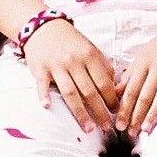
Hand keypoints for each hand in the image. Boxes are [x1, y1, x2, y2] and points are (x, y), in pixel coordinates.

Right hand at [23, 17, 117, 131]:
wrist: (43, 27)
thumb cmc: (69, 40)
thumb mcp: (90, 47)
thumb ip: (102, 66)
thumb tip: (114, 86)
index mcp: (89, 55)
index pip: (104, 82)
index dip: (112, 99)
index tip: (117, 112)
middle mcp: (74, 61)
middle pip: (89, 92)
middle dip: (100, 112)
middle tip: (107, 127)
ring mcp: (56, 66)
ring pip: (70, 93)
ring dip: (80, 113)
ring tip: (89, 128)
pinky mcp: (40, 69)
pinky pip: (43, 84)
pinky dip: (44, 95)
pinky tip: (48, 106)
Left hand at [113, 27, 156, 136]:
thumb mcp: (143, 58)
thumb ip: (131, 76)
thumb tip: (115, 94)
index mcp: (143, 64)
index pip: (131, 90)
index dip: (124, 109)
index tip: (119, 125)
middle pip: (145, 94)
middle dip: (136, 114)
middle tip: (130, 133)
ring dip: (154, 111)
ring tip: (147, 128)